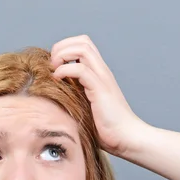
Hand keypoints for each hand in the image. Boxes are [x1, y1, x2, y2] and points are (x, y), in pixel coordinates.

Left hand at [49, 34, 148, 155]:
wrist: (127, 138)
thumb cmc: (107, 128)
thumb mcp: (87, 106)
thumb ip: (76, 95)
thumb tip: (54, 93)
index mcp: (99, 73)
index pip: (83, 45)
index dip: (65, 48)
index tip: (54, 65)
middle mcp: (102, 71)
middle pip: (83, 41)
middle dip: (62, 47)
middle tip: (52, 65)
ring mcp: (103, 79)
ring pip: (82, 48)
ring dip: (63, 55)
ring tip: (55, 70)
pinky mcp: (100, 89)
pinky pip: (80, 69)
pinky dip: (64, 70)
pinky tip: (58, 81)